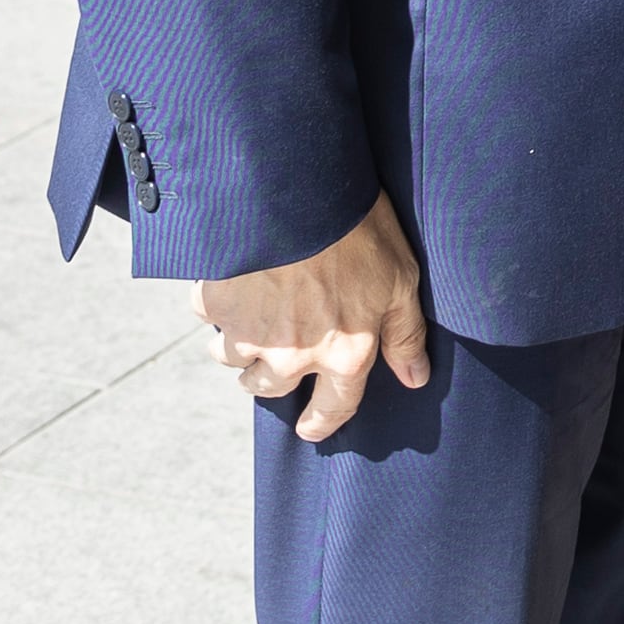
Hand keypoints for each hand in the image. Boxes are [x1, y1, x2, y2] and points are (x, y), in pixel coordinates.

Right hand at [197, 195, 430, 443]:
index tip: (309, 429)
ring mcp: (248, 334)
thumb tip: (415, 377)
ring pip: (232, 358)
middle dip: (271, 377)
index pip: (332, 409)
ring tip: (254, 313)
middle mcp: (291, 357)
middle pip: (268, 389)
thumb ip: (405, 334)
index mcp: (343, 355)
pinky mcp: (214, 305)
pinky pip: (208, 314)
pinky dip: (219, 301)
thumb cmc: (360, 232)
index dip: (321, 422)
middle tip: (279, 351)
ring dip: (241, 342)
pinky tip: (235, 279)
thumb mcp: (401, 280)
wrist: (300, 194)